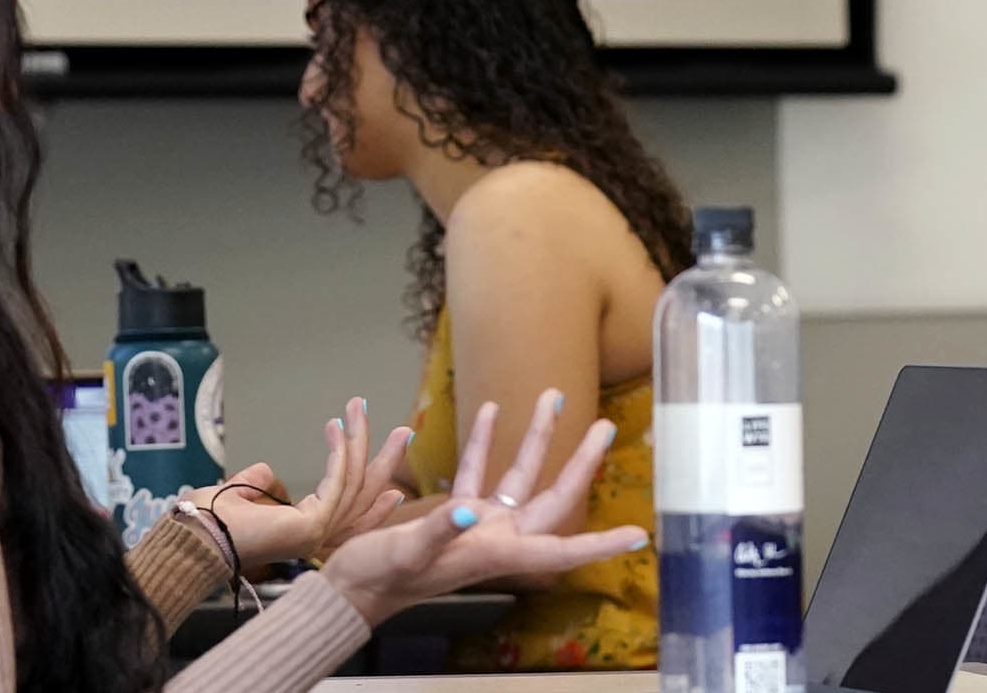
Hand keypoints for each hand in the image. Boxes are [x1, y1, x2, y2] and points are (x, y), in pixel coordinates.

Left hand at [192, 396, 410, 569]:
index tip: (393, 483)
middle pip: (365, 498)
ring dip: (360, 441)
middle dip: (386, 463)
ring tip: (360, 408)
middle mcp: (318, 538)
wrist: (197, 537)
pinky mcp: (314, 524)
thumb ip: (256, 484)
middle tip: (405, 433)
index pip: (352, 517)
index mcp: (304, 534)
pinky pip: (336, 481)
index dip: (375, 499)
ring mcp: (318, 534)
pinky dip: (339, 451)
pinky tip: (335, 426)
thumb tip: (265, 473)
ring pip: (354, 483)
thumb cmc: (211, 523)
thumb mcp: (241, 494)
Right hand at [320, 392, 646, 627]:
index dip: (600, 543)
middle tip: (606, 425)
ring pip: (519, 478)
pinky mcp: (455, 517)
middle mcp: (496, 539)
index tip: (637, 534)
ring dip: (536, 439)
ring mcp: (478, 526)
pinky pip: (479, 473)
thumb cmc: (378, 580)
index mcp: (494, 553)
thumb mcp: (407, 553)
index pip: (561, 550)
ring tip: (551, 396)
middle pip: (553, 499)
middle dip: (581, 463)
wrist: (349, 589)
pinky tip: (490, 410)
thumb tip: (466, 508)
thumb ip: (440, 529)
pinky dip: (485, 443)